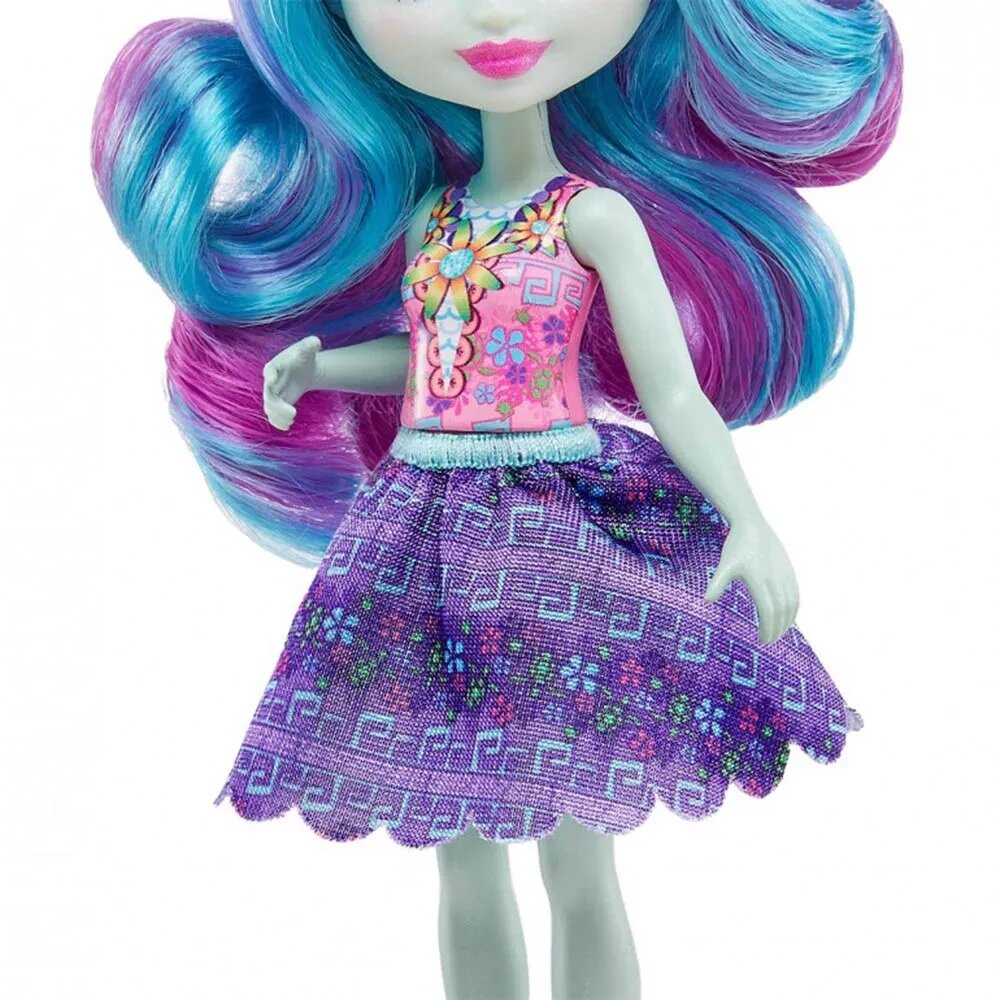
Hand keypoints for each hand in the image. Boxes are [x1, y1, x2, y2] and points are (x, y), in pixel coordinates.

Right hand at [262, 336, 321, 430]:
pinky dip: (278, 422)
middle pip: (268, 396)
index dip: (270, 378)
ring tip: (291, 422)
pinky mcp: (277, 404)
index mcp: (274, 367)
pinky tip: (287, 427)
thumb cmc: (303, 356)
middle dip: (278, 406)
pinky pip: (273, 415)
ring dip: (278, 417)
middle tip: (293, 414)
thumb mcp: (308, 348)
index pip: (269, 372)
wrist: (303, 369)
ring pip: (269, 408)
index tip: (271, 382)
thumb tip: (316, 341)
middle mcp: (269, 381)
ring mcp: (272, 394)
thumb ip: (310, 345)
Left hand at [704, 518, 799, 645]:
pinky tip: (787, 616)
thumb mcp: (724, 564)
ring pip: (792, 604)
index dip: (767, 629)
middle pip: (782, 612)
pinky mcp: (789, 570)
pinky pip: (795, 594)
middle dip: (777, 630)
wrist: (752, 524)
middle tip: (769, 642)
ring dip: (787, 622)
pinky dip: (794, 609)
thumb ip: (718, 582)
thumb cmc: (736, 545)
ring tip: (778, 633)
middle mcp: (775, 579)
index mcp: (759, 580)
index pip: (768, 612)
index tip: (762, 641)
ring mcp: (785, 574)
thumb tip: (706, 600)